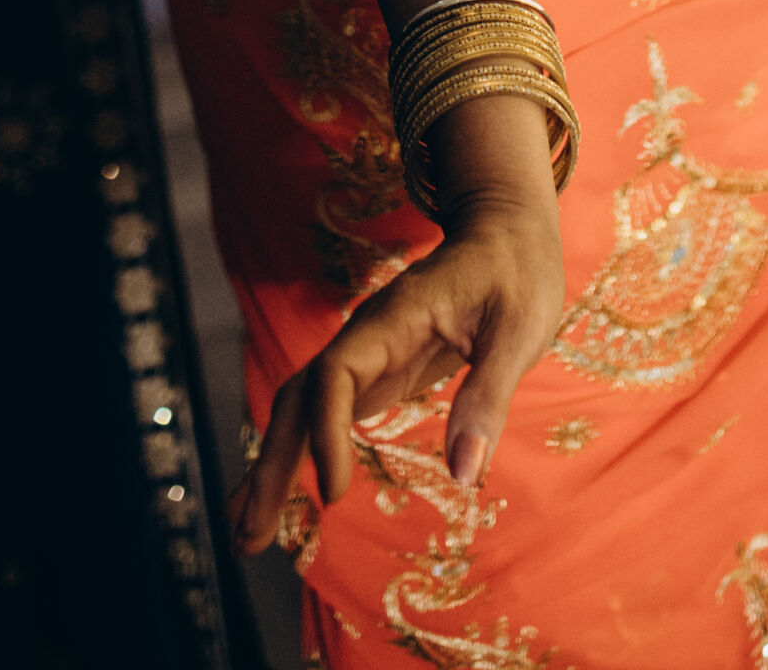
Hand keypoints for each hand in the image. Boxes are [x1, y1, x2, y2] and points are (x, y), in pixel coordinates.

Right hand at [230, 169, 564, 558]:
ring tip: (248, 536)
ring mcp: (366, 354)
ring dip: (273, 468)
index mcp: (395, 317)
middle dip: (272, 466)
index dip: (327, 431)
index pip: (337, 374)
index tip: (335, 492)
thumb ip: (489, 398)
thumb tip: (465, 476)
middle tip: (249, 537)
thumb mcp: (520, 329)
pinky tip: (280, 499)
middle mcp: (367, 336)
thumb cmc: (518, 273)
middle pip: (300, 398)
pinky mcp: (376, 372)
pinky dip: (298, 456)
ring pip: (302, 409)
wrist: (505, 230)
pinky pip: (324, 415)